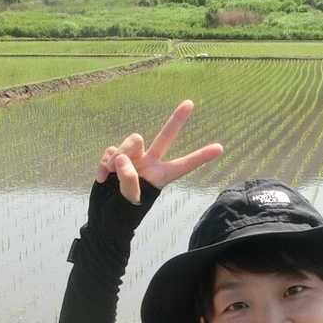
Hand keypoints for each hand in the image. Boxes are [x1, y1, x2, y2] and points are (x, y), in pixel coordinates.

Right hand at [93, 100, 222, 203]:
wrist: (102, 218)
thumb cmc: (121, 215)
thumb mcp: (129, 200)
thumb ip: (129, 177)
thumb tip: (122, 158)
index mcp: (159, 177)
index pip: (183, 165)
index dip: (200, 157)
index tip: (220, 148)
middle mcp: (148, 164)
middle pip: (164, 137)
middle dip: (176, 120)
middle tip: (190, 103)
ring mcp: (131, 160)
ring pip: (131, 142)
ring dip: (120, 156)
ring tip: (112, 174)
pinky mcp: (114, 158)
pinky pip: (111, 151)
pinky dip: (104, 164)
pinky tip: (102, 178)